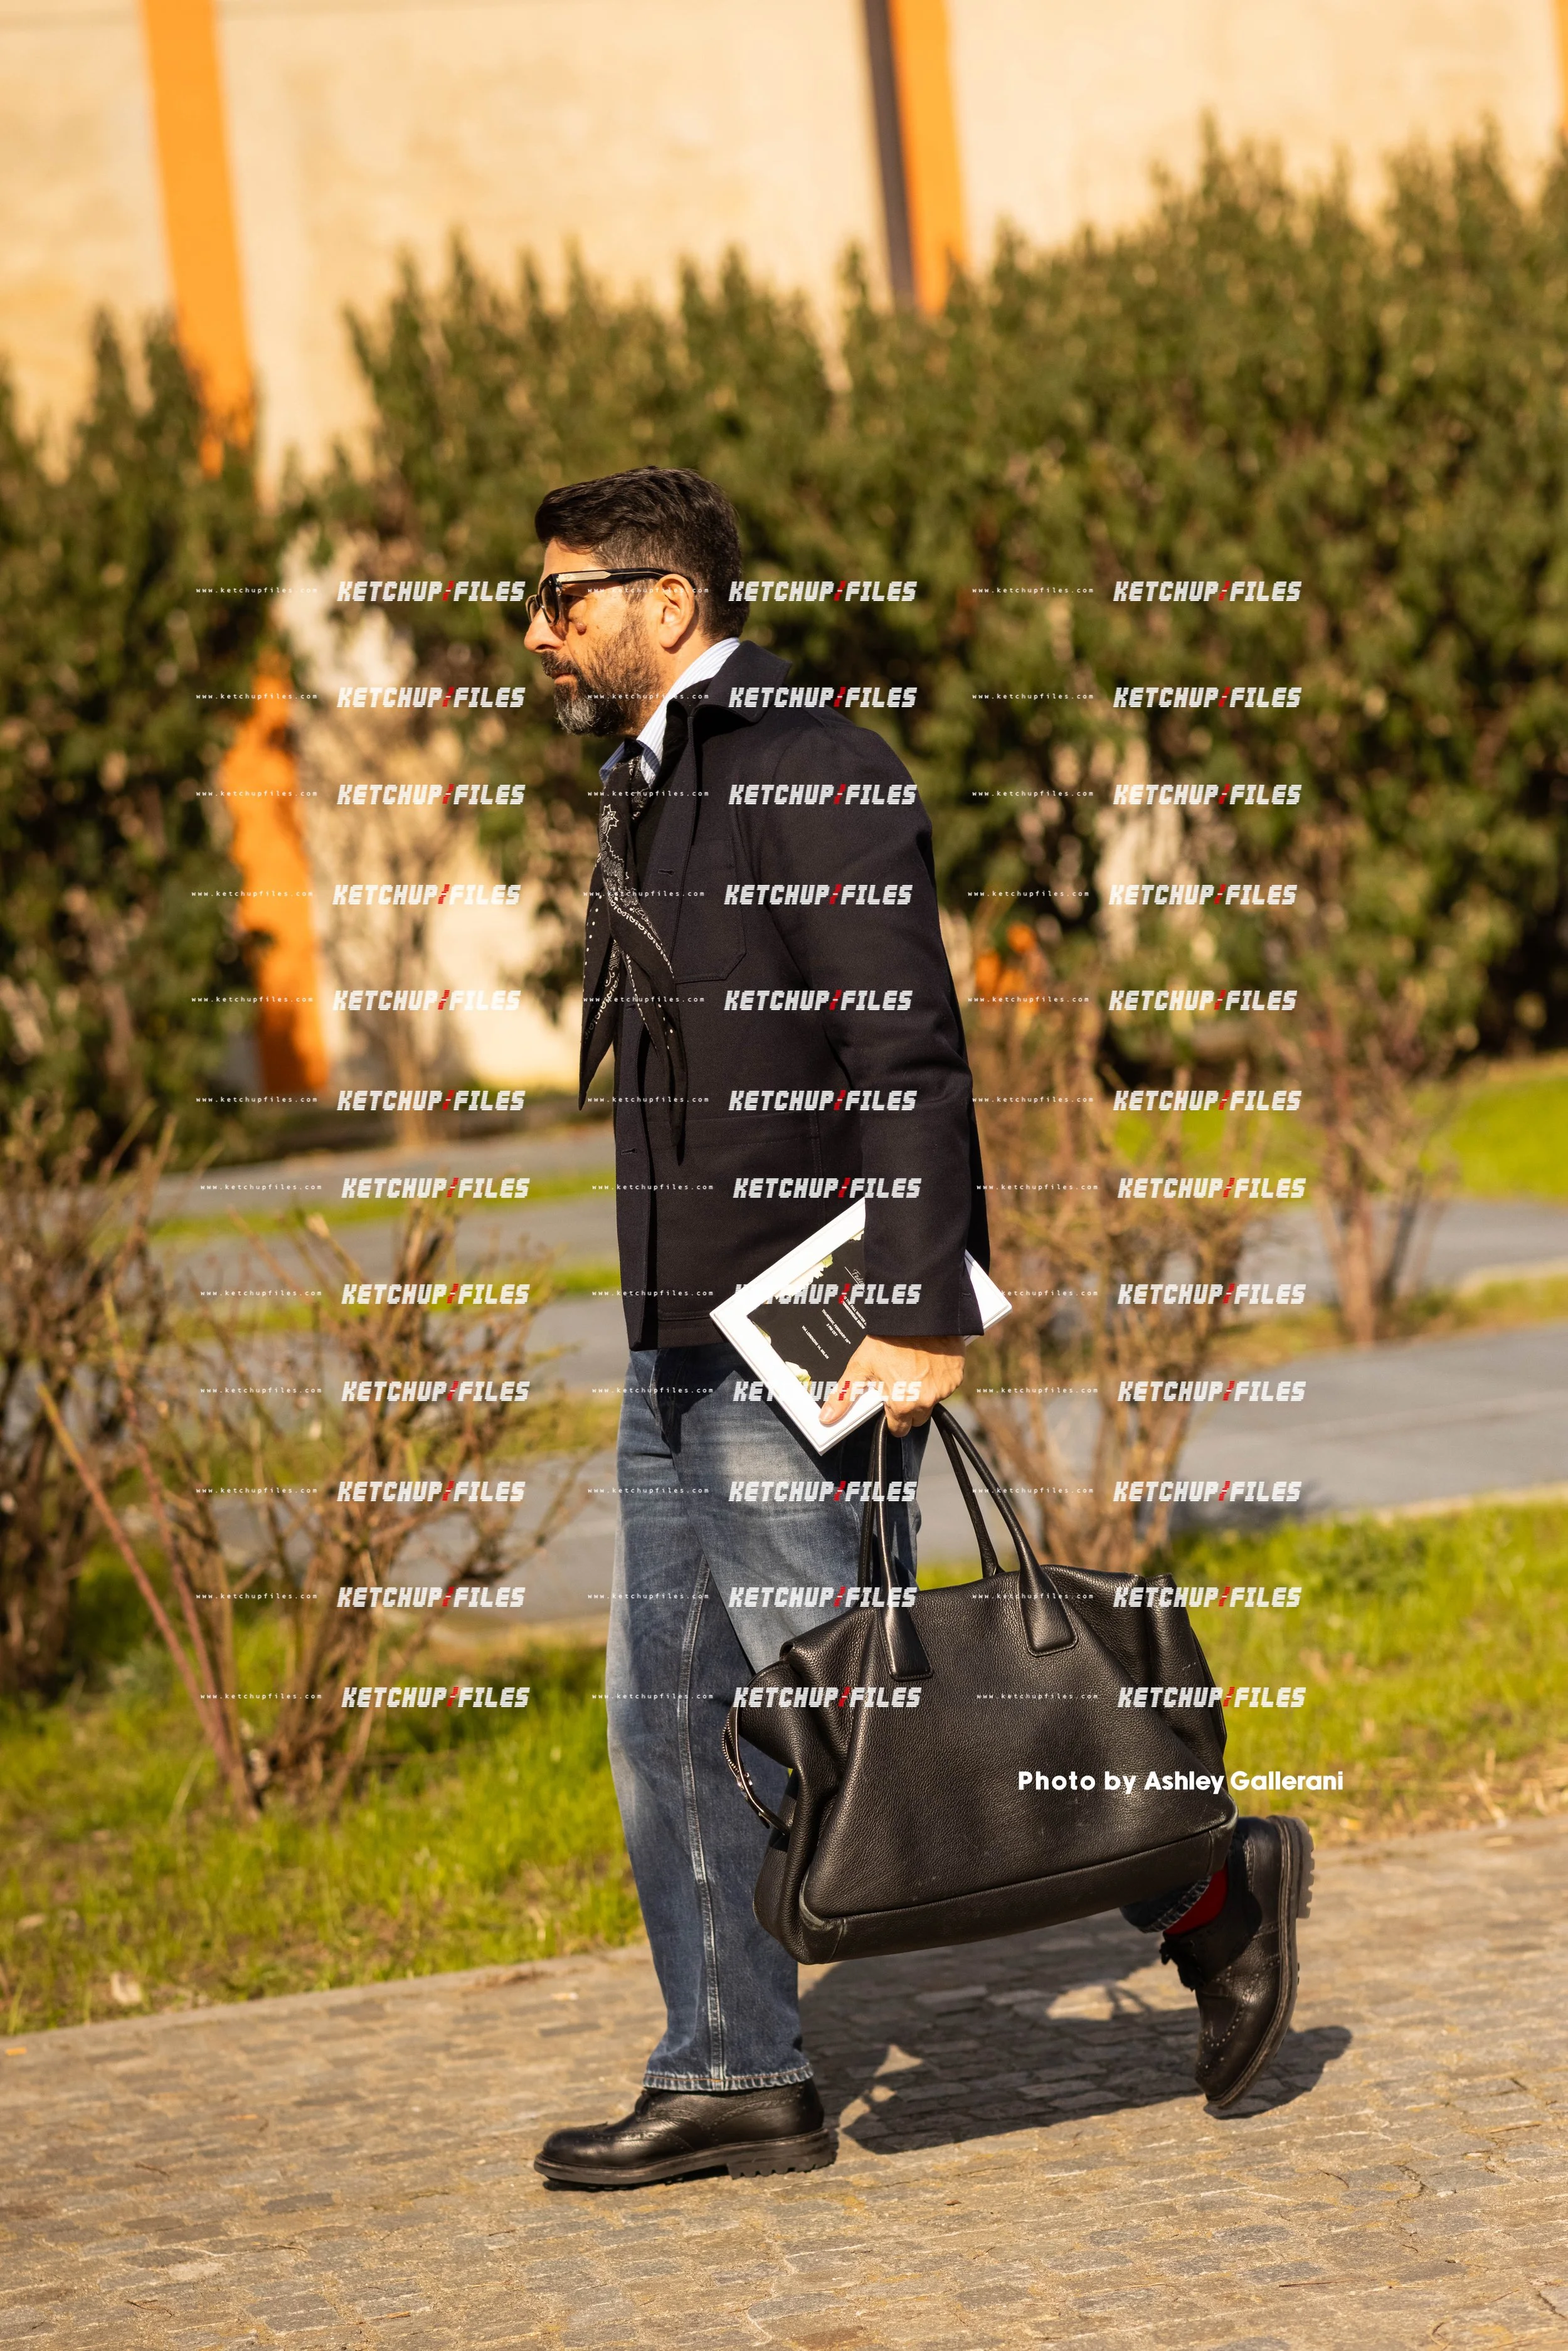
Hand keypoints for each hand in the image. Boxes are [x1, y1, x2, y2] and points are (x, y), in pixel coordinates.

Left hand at [819, 1334, 966, 1437]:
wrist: (918, 1316)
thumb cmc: (888, 1339)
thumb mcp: (860, 1366)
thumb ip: (845, 1396)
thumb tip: (827, 1417)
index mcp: (902, 1405)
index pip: (899, 1429)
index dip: (892, 1418)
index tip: (889, 1403)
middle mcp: (926, 1402)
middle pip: (917, 1418)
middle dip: (909, 1406)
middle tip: (900, 1383)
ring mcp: (944, 1390)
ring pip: (932, 1401)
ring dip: (924, 1391)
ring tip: (913, 1368)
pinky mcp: (956, 1377)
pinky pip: (947, 1385)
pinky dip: (938, 1378)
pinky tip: (928, 1362)